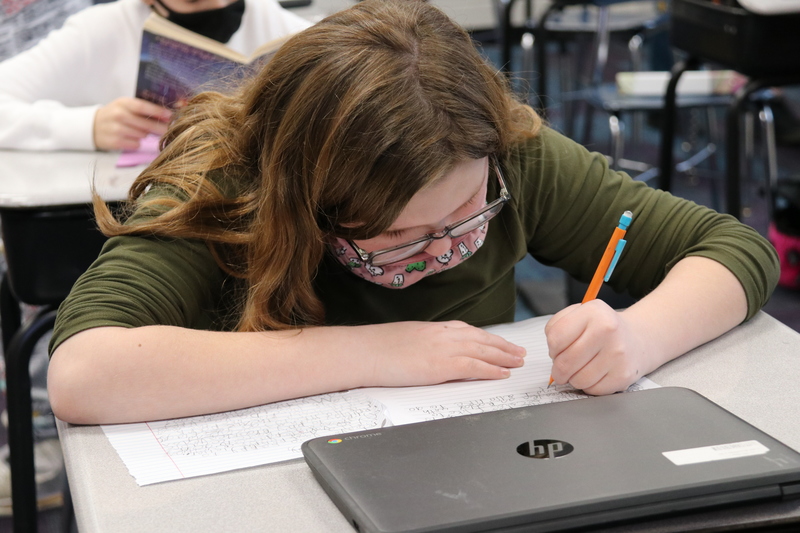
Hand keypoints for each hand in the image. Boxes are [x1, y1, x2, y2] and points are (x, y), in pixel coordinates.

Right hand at [93, 97, 172, 150]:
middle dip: (159, 128)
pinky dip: (136, 143)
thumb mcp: (124, 106)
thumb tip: (166, 114)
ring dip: (144, 135)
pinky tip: (130, 138)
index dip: (158, 111)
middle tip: (168, 130)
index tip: (170, 116)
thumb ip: (142, 108)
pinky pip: (135, 144)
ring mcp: (116, 129)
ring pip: (142, 135)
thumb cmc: (115, 114)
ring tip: (139, 131)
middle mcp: (119, 115)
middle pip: (145, 124)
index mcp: (123, 103)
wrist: (93, 126)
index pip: (142, 106)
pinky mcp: (115, 142)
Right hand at [344, 321, 525, 387]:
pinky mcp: (441, 365)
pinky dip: (492, 369)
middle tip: (519, 352)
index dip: (487, 337)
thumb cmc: (375, 348)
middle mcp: (442, 334)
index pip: (467, 330)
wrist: (362, 351)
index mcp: (432, 328)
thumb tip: (428, 353)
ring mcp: (443, 348)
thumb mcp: (404, 339)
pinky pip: (474, 366)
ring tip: (518, 362)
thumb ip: (422, 344)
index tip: (499, 341)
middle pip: (481, 339)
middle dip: (502, 346)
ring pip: (483, 350)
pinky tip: (503, 373)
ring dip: (504, 356)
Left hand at [545, 300, 647, 394]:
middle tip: (562, 366)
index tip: (556, 350)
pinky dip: (588, 385)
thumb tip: (552, 353)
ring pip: (577, 380)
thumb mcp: (579, 314)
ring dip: (573, 378)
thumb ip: (558, 327)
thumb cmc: (601, 328)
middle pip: (565, 362)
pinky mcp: (623, 375)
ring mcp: (617, 355)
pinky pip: (592, 390)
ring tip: (581, 368)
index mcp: (593, 312)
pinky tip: (594, 374)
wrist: (636, 339)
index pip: (556, 338)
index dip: (552, 348)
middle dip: (558, 369)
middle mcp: (608, 331)